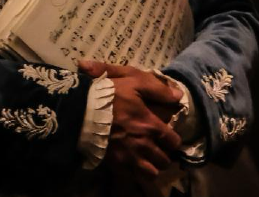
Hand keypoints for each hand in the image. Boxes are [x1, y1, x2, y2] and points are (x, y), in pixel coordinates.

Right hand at [78, 61, 183, 178]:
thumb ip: (159, 90)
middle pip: (164, 161)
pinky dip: (135, 173)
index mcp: (151, 125)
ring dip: (152, 167)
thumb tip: (179, 96)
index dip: (174, 140)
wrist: (79, 109)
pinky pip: (131, 177)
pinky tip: (132, 164)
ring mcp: (128, 157)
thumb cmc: (110, 93)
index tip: (169, 137)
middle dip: (164, 155)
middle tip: (159, 149)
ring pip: (150, 174)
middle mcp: (143, 145)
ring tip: (147, 159)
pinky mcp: (114, 164)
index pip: (174, 142)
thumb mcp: (136, 81)